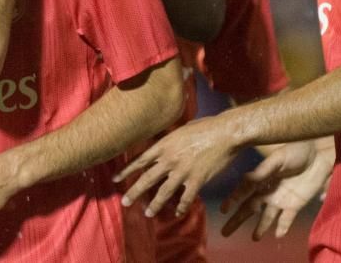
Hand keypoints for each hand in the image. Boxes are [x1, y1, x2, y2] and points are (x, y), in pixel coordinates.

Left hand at [114, 115, 239, 217]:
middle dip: (134, 192)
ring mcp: (183, 171)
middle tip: (125, 202)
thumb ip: (170, 141)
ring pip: (163, 192)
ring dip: (154, 204)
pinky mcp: (197, 179)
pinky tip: (177, 213)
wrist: (225, 132)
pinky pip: (186, 198)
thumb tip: (163, 146)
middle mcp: (170, 159)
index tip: (115, 179)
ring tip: (147, 213)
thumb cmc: (205, 126)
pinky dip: (181, 207)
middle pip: (147, 178)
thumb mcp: (181, 129)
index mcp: (164, 145)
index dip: (126, 170)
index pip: (140, 160)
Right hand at [221, 139, 333, 239]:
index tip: (223, 210)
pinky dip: (283, 227)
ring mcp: (281, 199)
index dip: (232, 200)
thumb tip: (245, 180)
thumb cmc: (295, 150)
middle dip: (237, 220)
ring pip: (266, 217)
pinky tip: (278, 235)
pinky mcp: (295, 204)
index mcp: (260, 178)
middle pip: (249, 208)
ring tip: (254, 238)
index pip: (243, 192)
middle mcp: (267, 191)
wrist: (318, 151)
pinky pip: (287, 219)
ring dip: (260, 227)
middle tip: (224, 232)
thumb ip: (262, 171)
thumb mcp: (277, 159)